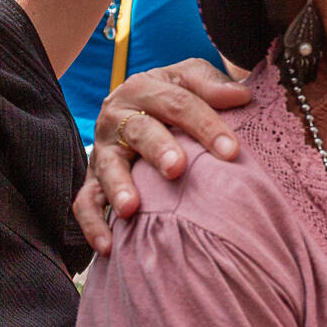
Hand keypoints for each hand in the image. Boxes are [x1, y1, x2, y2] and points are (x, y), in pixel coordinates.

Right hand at [73, 59, 248, 252]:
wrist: (142, 105)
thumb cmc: (175, 96)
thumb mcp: (191, 80)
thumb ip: (213, 86)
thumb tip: (241, 96)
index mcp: (144, 87)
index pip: (178, 104)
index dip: (206, 126)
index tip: (232, 150)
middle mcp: (117, 115)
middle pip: (139, 131)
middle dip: (158, 150)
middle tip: (176, 169)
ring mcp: (103, 149)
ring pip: (108, 167)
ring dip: (119, 187)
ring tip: (131, 208)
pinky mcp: (92, 178)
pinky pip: (86, 202)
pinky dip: (92, 224)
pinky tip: (108, 247)